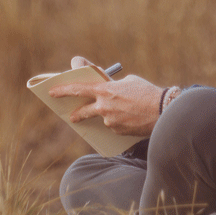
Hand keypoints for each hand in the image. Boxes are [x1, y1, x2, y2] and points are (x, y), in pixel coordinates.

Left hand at [49, 71, 163, 136]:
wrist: (163, 111)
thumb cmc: (147, 92)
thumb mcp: (128, 82)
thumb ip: (113, 85)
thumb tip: (105, 88)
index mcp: (104, 90)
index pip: (78, 89)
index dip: (63, 90)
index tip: (52, 91)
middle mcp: (104, 107)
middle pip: (83, 111)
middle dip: (76, 113)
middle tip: (71, 115)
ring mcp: (110, 121)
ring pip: (102, 118)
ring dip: (107, 115)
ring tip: (120, 113)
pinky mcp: (117, 132)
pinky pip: (113, 126)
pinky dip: (118, 122)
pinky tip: (130, 118)